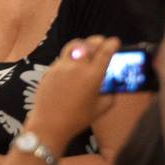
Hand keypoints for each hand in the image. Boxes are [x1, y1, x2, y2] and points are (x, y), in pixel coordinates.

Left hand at [26, 36, 118, 151]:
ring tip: (88, 49)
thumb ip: (110, 92)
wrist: (49, 123)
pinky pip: (63, 57)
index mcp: (93, 76)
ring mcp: (61, 66)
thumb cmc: (78, 118)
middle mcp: (76, 67)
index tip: (115, 41)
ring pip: (73, 46)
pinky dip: (71, 57)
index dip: (112, 44)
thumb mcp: (102, 107)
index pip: (105, 52)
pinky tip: (74, 65)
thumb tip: (113, 83)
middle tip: (103, 43)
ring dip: (83, 45)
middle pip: (89, 44)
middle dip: (98, 41)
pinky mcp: (50, 69)